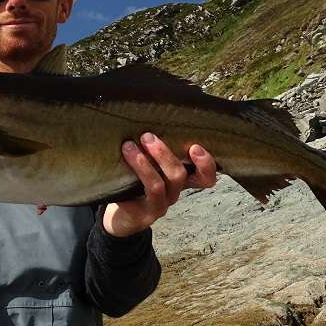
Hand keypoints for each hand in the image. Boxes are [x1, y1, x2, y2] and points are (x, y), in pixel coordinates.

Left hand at [102, 133, 216, 237]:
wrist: (120, 215)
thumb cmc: (137, 180)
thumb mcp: (151, 162)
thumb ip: (157, 146)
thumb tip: (155, 110)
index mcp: (182, 180)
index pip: (206, 176)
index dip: (206, 164)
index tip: (195, 147)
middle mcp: (175, 193)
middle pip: (179, 175)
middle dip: (164, 154)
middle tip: (147, 136)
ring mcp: (161, 206)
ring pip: (158, 185)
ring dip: (143, 163)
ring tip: (128, 146)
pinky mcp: (144, 214)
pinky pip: (139, 196)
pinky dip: (133, 176)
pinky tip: (119, 164)